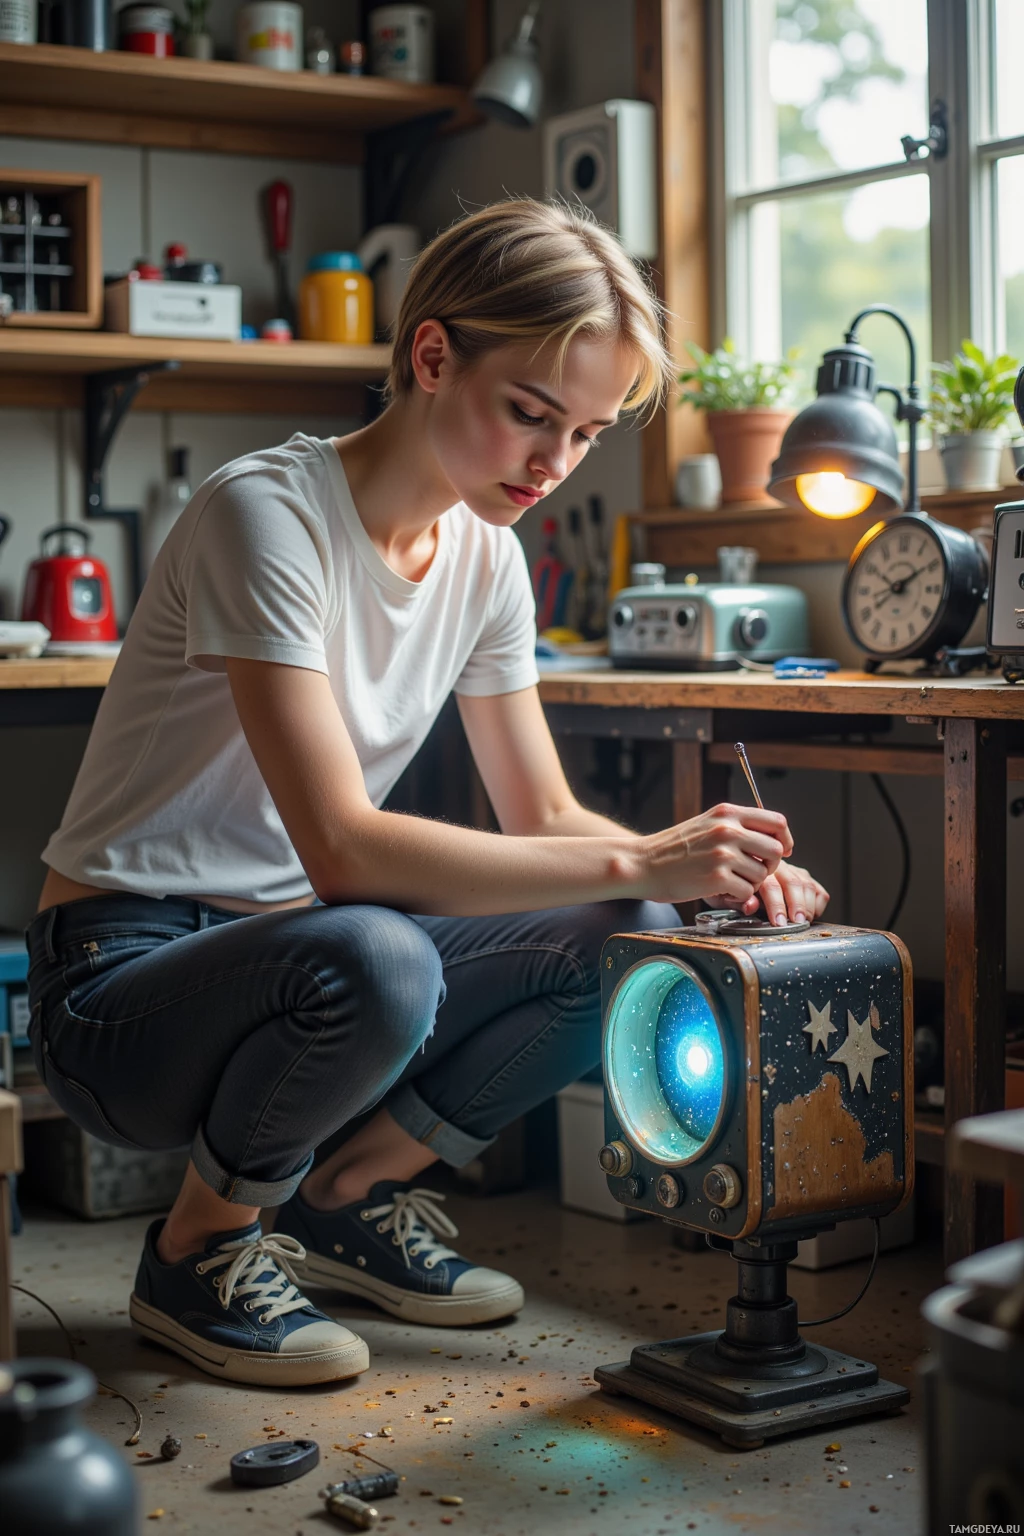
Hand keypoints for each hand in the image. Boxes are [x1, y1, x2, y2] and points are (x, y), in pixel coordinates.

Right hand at [640, 802, 792, 906]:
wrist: (643, 863)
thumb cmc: (674, 849)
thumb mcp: (706, 823)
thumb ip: (736, 826)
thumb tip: (772, 839)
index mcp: (727, 813)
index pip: (777, 822)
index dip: (785, 840)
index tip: (782, 851)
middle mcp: (728, 830)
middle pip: (776, 850)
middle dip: (770, 866)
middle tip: (755, 872)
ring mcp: (723, 853)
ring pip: (763, 874)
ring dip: (751, 883)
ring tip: (730, 881)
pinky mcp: (716, 877)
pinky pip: (747, 892)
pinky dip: (737, 896)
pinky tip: (720, 890)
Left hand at [733, 860, 829, 924]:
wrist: (738, 874)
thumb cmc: (730, 889)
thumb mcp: (725, 895)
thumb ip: (737, 901)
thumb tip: (750, 906)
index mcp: (755, 869)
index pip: (770, 885)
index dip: (776, 905)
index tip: (779, 922)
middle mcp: (776, 866)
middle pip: (792, 882)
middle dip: (797, 905)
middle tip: (797, 923)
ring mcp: (792, 871)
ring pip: (806, 884)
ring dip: (807, 905)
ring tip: (803, 921)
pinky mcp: (804, 878)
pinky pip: (818, 889)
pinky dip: (817, 904)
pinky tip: (810, 915)